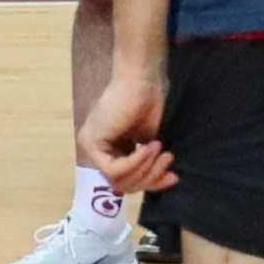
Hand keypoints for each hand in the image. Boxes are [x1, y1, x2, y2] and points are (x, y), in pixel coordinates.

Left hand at [78, 54, 174, 195]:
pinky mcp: (91, 142)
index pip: (127, 181)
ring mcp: (91, 146)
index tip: (173, 177)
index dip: (151, 182)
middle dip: (150, 177)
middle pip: (122, 184)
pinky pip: (114, 169)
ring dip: (146, 169)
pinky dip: (136, 161)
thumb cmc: (148, 102)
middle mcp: (96, 150)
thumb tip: (157, 183)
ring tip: (162, 151)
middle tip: (169, 161)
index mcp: (109, 150)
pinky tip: (149, 147)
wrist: (142, 79)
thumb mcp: (149, 142)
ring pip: (117, 180)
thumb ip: (147, 163)